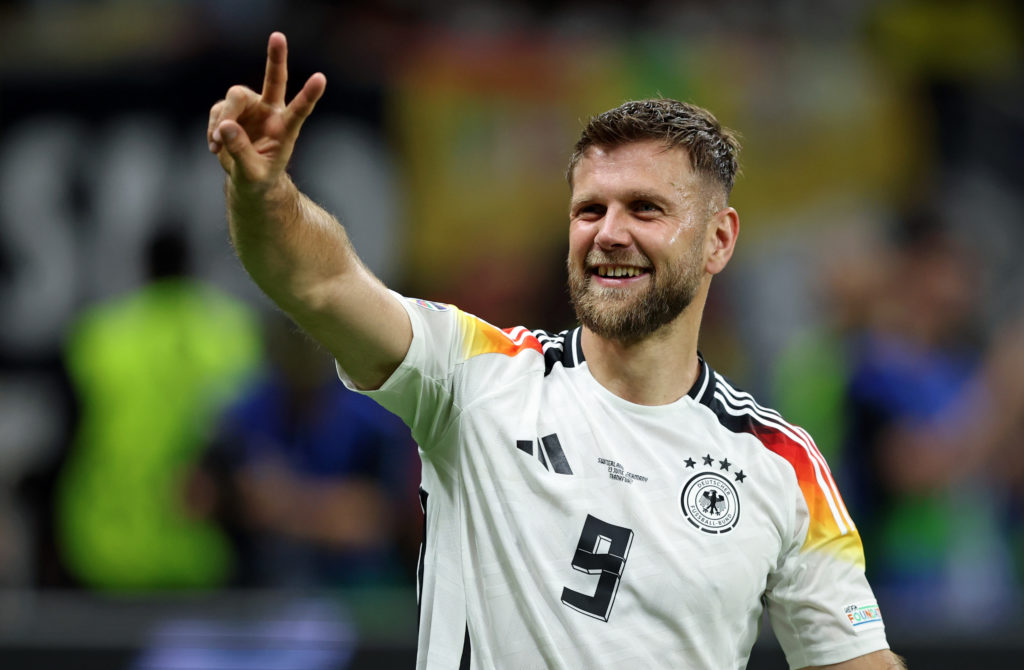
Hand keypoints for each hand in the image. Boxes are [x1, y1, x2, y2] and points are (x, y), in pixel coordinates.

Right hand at [207, 32, 325, 190]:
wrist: (248, 180)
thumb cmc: (258, 179)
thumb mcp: (251, 174)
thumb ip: (240, 152)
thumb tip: (225, 127)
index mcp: (285, 129)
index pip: (300, 110)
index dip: (309, 95)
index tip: (321, 78)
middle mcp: (271, 112)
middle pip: (273, 79)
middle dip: (276, 57)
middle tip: (278, 36)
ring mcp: (251, 108)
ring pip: (234, 97)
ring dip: (223, 118)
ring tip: (218, 143)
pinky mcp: (231, 111)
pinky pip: (217, 111)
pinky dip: (213, 128)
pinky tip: (215, 146)